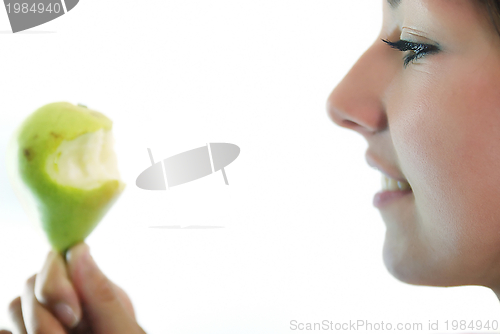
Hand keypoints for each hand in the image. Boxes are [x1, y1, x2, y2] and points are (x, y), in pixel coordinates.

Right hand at [5, 242, 146, 333]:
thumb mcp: (121, 331)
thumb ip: (101, 294)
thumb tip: (78, 249)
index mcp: (91, 290)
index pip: (58, 263)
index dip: (56, 283)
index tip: (74, 314)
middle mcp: (64, 301)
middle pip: (29, 285)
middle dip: (43, 317)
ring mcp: (43, 322)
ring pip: (13, 307)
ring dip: (32, 328)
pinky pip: (4, 330)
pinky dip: (9, 332)